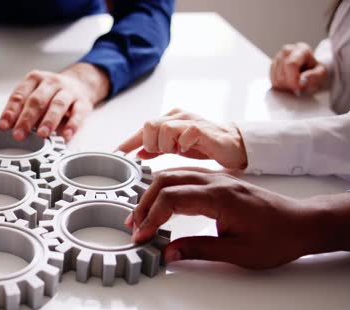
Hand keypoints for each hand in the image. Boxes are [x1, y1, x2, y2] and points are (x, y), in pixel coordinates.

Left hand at [0, 63, 108, 141]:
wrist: (80, 83)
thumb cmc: (51, 93)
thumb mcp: (34, 95)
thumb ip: (22, 109)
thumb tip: (7, 128)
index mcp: (35, 79)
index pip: (20, 95)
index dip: (11, 111)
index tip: (4, 126)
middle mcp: (51, 82)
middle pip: (37, 100)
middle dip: (27, 119)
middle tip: (19, 134)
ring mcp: (68, 91)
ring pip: (57, 105)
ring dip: (49, 121)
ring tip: (42, 134)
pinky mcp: (83, 102)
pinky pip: (78, 113)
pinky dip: (72, 125)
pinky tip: (66, 134)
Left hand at [116, 109, 247, 168]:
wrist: (232, 145)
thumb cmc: (204, 144)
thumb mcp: (175, 148)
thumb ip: (156, 148)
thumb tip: (137, 152)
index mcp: (169, 119)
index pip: (143, 129)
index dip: (129, 142)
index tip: (117, 152)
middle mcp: (177, 116)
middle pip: (150, 125)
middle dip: (152, 144)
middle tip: (163, 152)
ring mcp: (190, 120)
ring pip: (164, 128)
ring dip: (166, 145)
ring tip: (177, 151)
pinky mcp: (203, 128)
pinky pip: (186, 132)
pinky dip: (183, 143)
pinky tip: (187, 149)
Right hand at [127, 171, 349, 268]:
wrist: (305, 223)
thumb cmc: (278, 238)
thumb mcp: (238, 253)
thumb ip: (199, 250)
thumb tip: (168, 253)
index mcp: (221, 197)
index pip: (172, 199)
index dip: (151, 218)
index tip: (141, 236)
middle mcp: (217, 181)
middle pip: (167, 181)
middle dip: (145, 203)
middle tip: (134, 226)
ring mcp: (218, 178)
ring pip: (174, 175)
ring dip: (153, 194)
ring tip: (141, 216)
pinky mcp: (220, 182)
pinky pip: (185, 177)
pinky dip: (166, 188)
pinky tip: (160, 203)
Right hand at [270, 42, 327, 95]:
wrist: (310, 69)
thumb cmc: (315, 70)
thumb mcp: (322, 73)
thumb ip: (315, 76)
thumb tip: (303, 79)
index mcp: (301, 49)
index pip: (291, 64)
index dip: (293, 79)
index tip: (298, 87)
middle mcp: (287, 51)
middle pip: (282, 73)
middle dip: (289, 84)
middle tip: (298, 85)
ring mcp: (277, 57)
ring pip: (275, 78)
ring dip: (284, 85)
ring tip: (294, 83)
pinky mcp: (272, 66)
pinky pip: (272, 80)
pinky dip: (279, 85)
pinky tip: (288, 82)